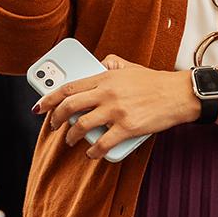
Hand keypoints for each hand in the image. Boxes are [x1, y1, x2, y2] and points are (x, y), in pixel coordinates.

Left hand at [33, 55, 198, 159]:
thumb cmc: (153, 82)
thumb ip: (111, 64)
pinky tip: (91, 152)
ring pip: (83, 126)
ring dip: (72, 136)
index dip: (49, 98)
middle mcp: (107, 93)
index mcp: (105, 77)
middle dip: (57, 118)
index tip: (39, 106)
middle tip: (53, 125)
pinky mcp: (127, 128)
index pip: (69, 87)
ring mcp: (116, 111)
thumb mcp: (129, 66)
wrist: (177, 94)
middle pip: (70, 106)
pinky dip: (93, 151)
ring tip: (71, 140)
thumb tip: (97, 64)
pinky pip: (103, 143)